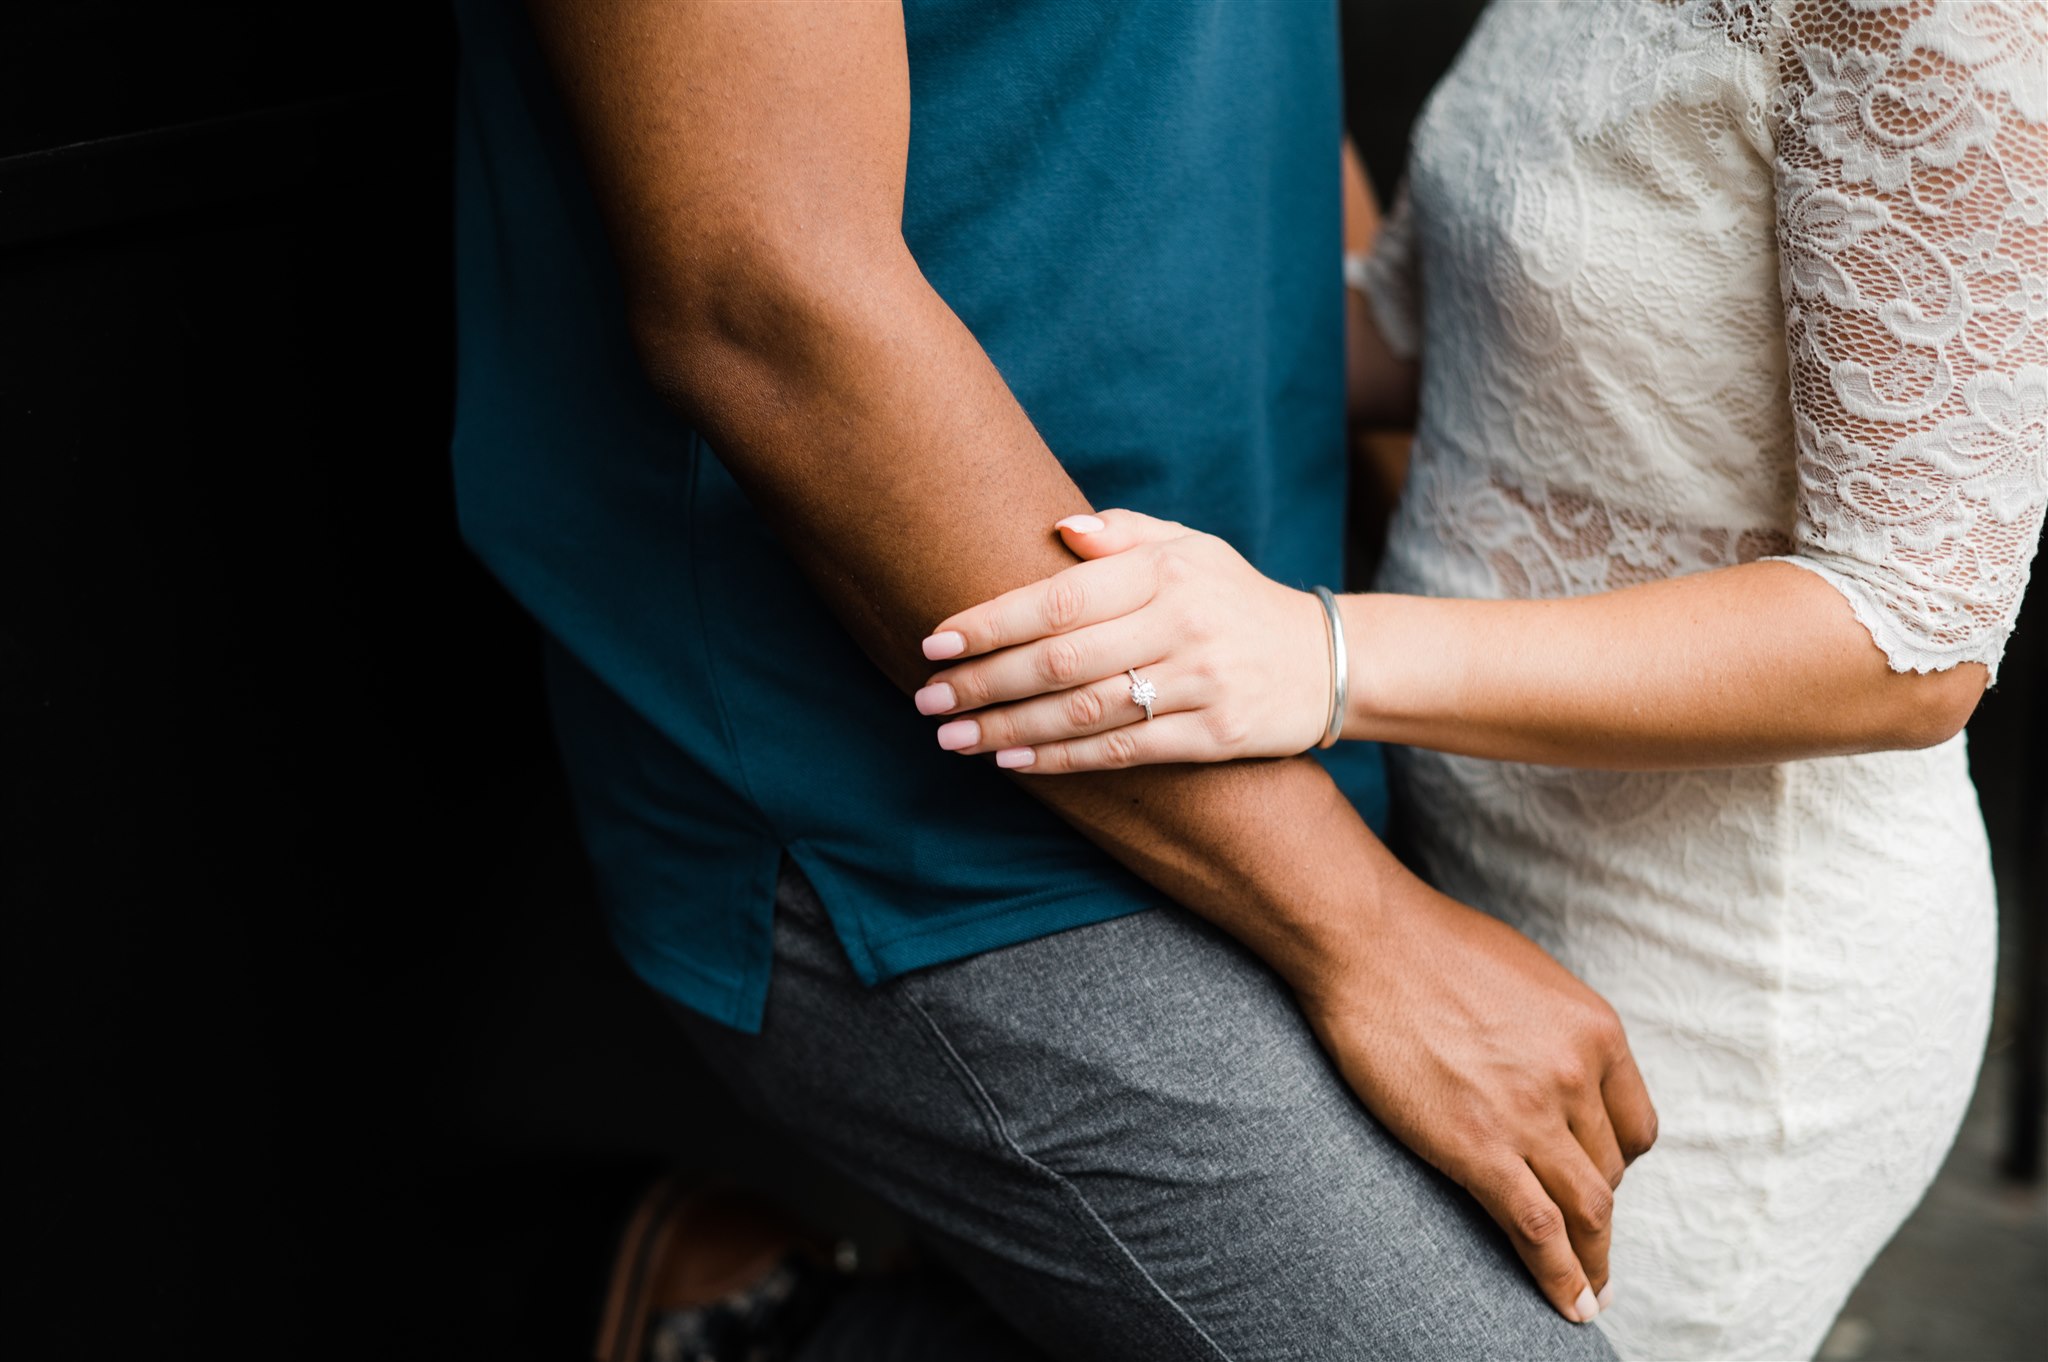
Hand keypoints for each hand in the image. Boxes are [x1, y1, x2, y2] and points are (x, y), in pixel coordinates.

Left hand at [915, 510, 1330, 769]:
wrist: (1327, 660)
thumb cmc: (1236, 599)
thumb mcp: (1192, 549)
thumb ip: (1124, 536)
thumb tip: (1058, 527)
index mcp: (1166, 572)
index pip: (1060, 597)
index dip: (992, 622)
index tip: (936, 642)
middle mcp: (1181, 624)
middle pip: (1061, 660)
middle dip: (984, 682)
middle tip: (928, 699)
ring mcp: (1200, 682)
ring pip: (1083, 712)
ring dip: (1009, 728)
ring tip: (953, 737)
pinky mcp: (1214, 735)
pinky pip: (1122, 750)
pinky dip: (1061, 760)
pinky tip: (1013, 762)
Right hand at [1308, 867, 1657, 1323]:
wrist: (1367, 940)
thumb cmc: (1428, 944)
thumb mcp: (1525, 975)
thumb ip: (1552, 1029)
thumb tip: (1548, 1067)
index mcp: (1595, 1031)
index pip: (1635, 1126)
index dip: (1615, 1160)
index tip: (1593, 1177)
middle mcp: (1577, 1076)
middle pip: (1609, 1171)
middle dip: (1596, 1208)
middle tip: (1583, 1239)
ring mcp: (1530, 1115)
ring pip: (1587, 1210)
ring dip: (1593, 1260)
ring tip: (1589, 1294)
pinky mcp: (1479, 1148)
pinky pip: (1538, 1229)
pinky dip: (1560, 1276)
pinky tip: (1569, 1303)